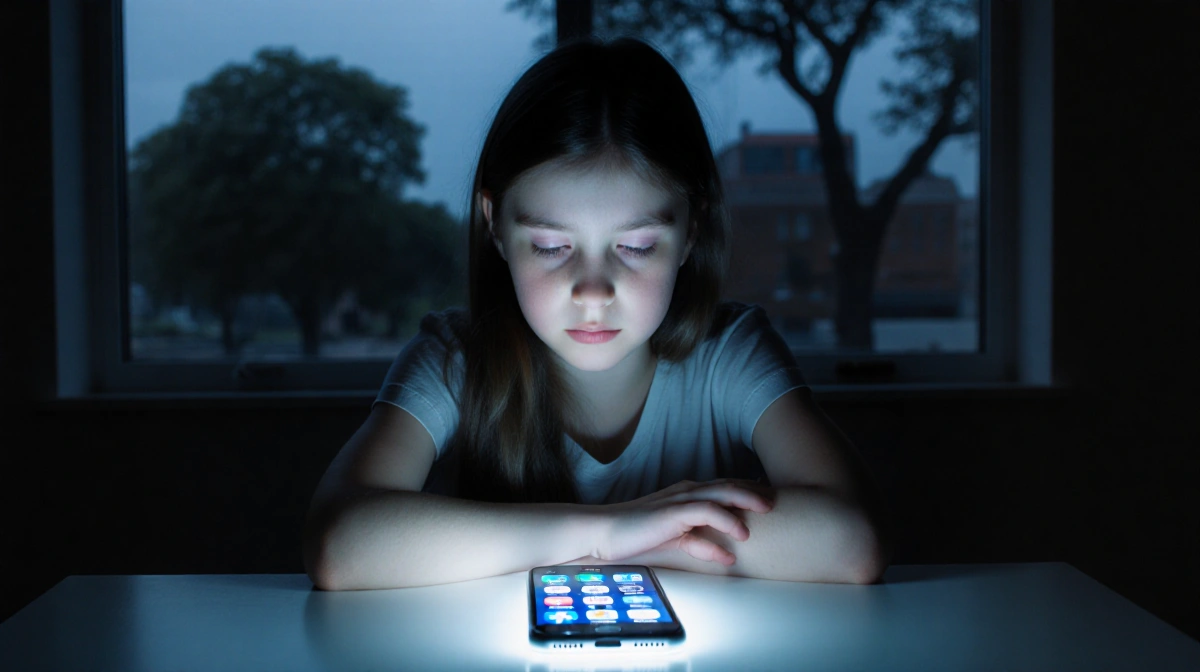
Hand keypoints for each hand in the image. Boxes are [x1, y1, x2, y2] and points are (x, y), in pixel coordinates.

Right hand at [592, 479, 775, 565]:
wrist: (603, 533)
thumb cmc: (636, 536)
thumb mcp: (675, 539)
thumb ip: (699, 541)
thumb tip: (725, 554)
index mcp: (686, 494)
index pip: (724, 487)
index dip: (748, 490)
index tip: (769, 497)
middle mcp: (686, 492)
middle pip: (728, 484)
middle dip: (755, 491)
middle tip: (777, 500)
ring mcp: (679, 500)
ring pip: (721, 493)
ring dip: (746, 500)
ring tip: (767, 511)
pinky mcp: (672, 513)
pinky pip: (705, 513)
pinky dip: (725, 523)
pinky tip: (738, 538)